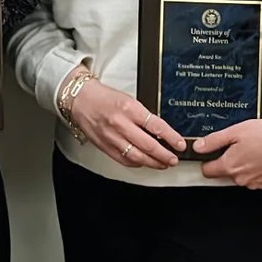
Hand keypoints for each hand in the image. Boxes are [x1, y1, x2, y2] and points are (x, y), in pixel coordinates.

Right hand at [69, 78, 185, 168]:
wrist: (81, 100)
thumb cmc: (104, 98)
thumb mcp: (128, 99)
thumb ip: (143, 115)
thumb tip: (161, 131)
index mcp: (129, 108)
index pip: (156, 125)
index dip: (171, 137)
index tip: (180, 144)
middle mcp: (120, 124)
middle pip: (148, 145)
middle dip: (165, 155)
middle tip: (174, 159)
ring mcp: (112, 137)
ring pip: (137, 156)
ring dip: (153, 162)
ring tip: (163, 163)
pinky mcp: (105, 147)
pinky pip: (125, 160)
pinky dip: (137, 163)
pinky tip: (144, 162)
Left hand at [196, 118, 261, 187]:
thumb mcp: (236, 131)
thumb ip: (214, 141)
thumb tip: (198, 147)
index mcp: (230, 166)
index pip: (207, 171)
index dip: (207, 160)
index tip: (211, 153)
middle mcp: (241, 179)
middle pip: (224, 172)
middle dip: (227, 160)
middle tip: (238, 145)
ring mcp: (255, 183)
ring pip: (240, 176)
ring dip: (242, 165)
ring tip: (253, 149)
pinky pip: (254, 178)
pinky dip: (255, 169)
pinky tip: (261, 156)